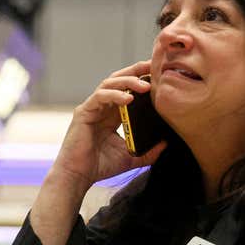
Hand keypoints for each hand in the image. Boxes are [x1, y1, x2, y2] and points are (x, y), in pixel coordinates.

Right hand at [50, 60, 167, 193]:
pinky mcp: (84, 112)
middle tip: (152, 67)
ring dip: (128, 82)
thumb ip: (148, 152)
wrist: (78, 177)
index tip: (159, 75)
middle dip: (136, 71)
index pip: (128, 90)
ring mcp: (92, 107)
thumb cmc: (100, 167)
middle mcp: (102, 107)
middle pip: (119, 80)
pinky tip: (129, 98)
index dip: (141, 80)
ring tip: (145, 85)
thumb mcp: (131, 157)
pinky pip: (100, 97)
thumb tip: (166, 144)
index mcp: (113, 114)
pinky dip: (114, 95)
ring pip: (110, 84)